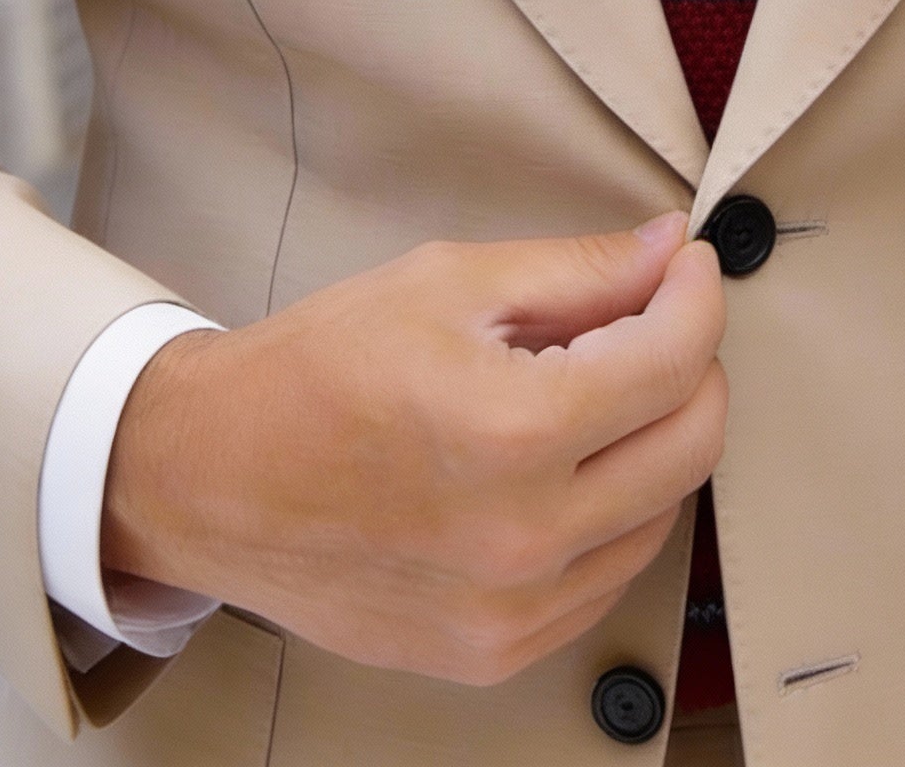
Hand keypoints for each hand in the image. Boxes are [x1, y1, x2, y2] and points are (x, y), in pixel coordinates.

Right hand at [102, 215, 726, 685]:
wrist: (208, 479)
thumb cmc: (315, 371)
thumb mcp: (448, 283)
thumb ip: (578, 271)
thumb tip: (669, 252)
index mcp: (512, 430)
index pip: (675, 359)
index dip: (696, 295)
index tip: (686, 266)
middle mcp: (524, 537)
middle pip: (693, 443)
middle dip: (693, 364)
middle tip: (655, 318)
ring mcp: (512, 611)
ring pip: (663, 514)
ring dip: (655, 441)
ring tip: (593, 391)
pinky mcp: (495, 652)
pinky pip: (607, 576)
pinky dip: (613, 511)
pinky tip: (563, 465)